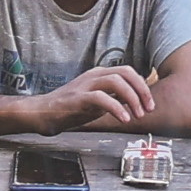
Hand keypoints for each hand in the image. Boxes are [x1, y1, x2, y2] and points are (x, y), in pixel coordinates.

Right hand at [35, 64, 160, 136]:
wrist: (42, 114)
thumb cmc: (69, 110)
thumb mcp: (96, 103)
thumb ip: (113, 99)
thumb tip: (133, 103)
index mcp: (99, 75)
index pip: (128, 72)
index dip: (142, 87)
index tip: (149, 105)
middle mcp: (94, 76)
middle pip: (126, 73)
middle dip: (142, 90)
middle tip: (148, 109)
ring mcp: (85, 85)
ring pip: (116, 81)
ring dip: (132, 98)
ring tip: (137, 116)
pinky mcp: (78, 98)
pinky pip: (102, 98)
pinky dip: (116, 107)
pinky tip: (123, 118)